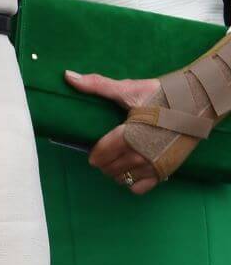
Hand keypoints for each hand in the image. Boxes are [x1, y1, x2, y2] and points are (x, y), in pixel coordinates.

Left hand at [65, 70, 161, 193]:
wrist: (196, 104)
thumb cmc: (161, 95)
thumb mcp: (128, 89)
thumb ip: (97, 85)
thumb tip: (68, 75)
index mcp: (127, 136)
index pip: (100, 154)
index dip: (93, 154)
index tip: (93, 150)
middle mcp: (139, 155)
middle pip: (108, 169)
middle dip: (103, 162)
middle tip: (104, 154)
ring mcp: (152, 165)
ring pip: (122, 179)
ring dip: (115, 172)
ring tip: (116, 161)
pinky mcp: (165, 171)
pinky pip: (140, 188)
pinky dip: (132, 182)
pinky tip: (132, 170)